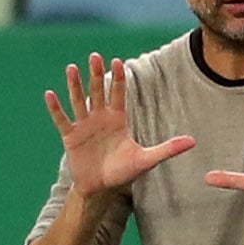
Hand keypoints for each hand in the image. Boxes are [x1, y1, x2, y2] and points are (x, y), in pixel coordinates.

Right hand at [45, 52, 194, 197]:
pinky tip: (50, 94)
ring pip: (79, 101)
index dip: (117, 78)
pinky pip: (62, 119)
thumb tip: (193, 141)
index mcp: (118, 119)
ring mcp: (84, 125)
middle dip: (96, 74)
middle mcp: (100, 118)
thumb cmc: (123, 172)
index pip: (118, 94)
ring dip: (75, 85)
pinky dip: (56, 108)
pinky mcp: (70, 137)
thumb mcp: (146, 159)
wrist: (101, 188)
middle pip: (97, 91)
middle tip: (94, 56)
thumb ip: (168, 149)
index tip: (118, 61)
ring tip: (71, 68)